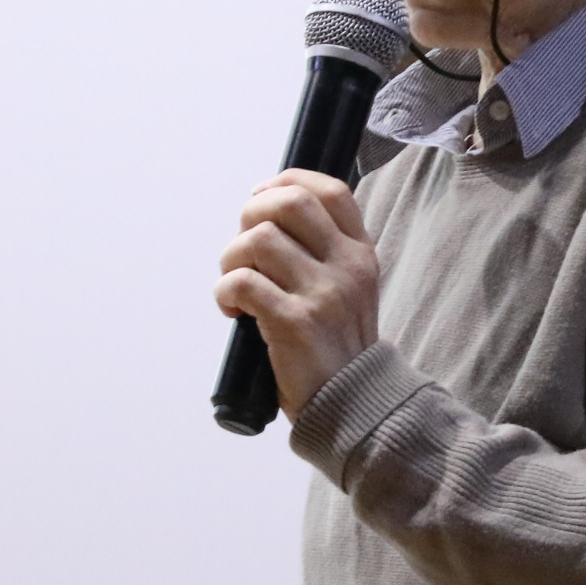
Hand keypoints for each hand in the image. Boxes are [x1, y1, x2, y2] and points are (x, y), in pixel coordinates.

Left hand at [214, 169, 378, 419]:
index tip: (260, 198)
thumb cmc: (336, 344)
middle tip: (242, 249)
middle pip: (289, 203)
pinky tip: (232, 309)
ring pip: (258, 240)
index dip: (287, 181)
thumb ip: (322, 252)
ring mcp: (324, 293)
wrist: (353, 403)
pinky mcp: (295, 322)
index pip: (330, 191)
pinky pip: (242, 282)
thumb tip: (266, 213)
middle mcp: (347, 266)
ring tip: (235, 284)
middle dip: (250, 216)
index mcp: (360, 253)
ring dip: (231, 258)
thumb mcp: (348, 289)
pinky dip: (225, 291)